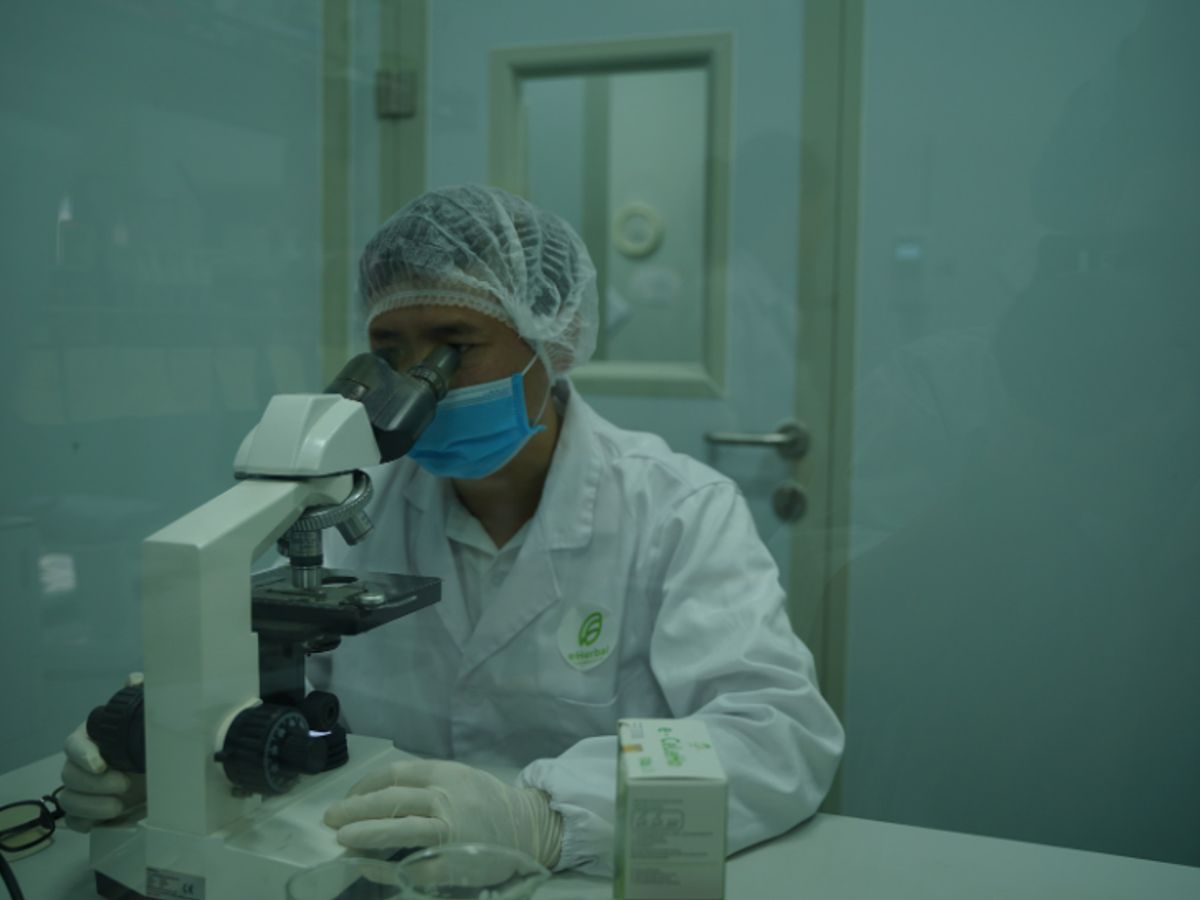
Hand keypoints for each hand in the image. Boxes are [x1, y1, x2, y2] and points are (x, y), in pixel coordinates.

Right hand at [58, 673, 146, 831]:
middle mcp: (83, 764)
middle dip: (94, 784)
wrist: (166, 775)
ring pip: (68, 799)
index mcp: (93, 739)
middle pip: (68, 774)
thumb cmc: (152, 746)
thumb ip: (141, 698)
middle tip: (124, 784)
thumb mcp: (150, 723)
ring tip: (120, 806)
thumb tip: (134, 679)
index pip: (73, 744)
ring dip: (92, 805)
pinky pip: (76, 822)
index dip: (82, 754)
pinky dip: (90, 822)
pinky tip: (112, 818)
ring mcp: (83, 790)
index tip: (100, 763)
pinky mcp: (89, 813)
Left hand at [323, 759, 562, 868]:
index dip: (365, 786)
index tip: (347, 798)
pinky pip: (415, 865)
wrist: (530, 828)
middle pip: (392, 799)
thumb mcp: (459, 780)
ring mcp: (451, 830)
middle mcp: (447, 798)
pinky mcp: (455, 862)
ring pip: (401, 828)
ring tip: (342, 837)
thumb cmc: (488, 803)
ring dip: (366, 833)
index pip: (396, 774)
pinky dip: (389, 868)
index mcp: (446, 774)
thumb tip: (378, 800)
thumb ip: (425, 786)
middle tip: (330, 818)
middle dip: (356, 808)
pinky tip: (371, 869)